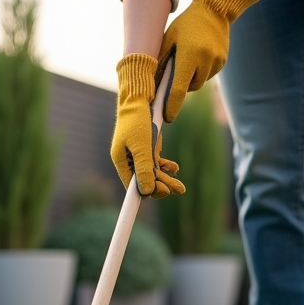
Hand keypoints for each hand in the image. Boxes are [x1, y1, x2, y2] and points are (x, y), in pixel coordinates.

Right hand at [110, 54, 185, 198]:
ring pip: (154, 173)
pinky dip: (166, 167)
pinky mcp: (148, 147)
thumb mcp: (142, 146)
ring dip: (167, 179)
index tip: (147, 207)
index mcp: (121, 160)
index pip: (131, 186)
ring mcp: (139, 154)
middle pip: (145, 180)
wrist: (141, 96)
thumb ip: (145, 168)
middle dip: (161, 186)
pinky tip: (174, 168)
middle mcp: (128, 159)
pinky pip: (157, 163)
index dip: (141, 196)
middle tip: (178, 190)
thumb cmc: (138, 119)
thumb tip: (147, 191)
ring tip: (182, 188)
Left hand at [158, 0, 259, 122]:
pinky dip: (201, 70)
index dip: (172, 105)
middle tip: (174, 74)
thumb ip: (161, 62)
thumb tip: (153, 85)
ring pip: (199, 82)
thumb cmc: (186, 24)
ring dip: (191, 77)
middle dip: (181, 85)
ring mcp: (216, 62)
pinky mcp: (223, 62)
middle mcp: (205, 61)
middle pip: (190, 87)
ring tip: (188, 58)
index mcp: (189, 55)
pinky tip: (199, 54)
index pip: (179, 88)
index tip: (166, 117)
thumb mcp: (169, 39)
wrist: (214, 10)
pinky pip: (208, 74)